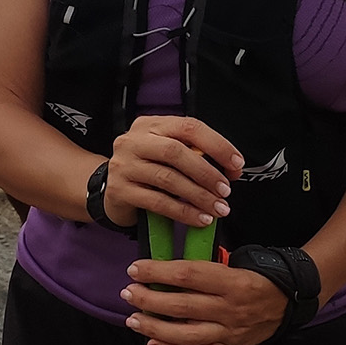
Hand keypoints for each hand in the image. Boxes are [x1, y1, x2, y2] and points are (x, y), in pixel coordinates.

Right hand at [101, 116, 243, 229]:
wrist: (109, 190)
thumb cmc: (147, 170)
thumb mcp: (167, 154)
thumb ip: (194, 155)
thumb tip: (231, 170)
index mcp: (151, 125)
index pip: (189, 127)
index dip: (217, 145)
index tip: (236, 164)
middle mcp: (134, 141)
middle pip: (176, 151)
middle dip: (206, 172)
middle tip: (225, 190)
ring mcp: (124, 165)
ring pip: (168, 178)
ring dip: (198, 195)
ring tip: (218, 208)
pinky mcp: (120, 190)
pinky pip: (158, 202)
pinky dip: (183, 212)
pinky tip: (200, 219)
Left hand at [122, 257, 285, 344]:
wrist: (287, 301)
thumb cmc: (255, 277)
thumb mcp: (235, 262)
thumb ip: (203, 267)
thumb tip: (164, 266)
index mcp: (232, 281)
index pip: (188, 275)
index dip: (158, 272)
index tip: (136, 269)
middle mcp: (230, 308)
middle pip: (182, 305)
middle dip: (149, 299)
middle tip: (129, 293)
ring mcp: (229, 332)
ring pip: (186, 335)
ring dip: (154, 328)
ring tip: (134, 320)